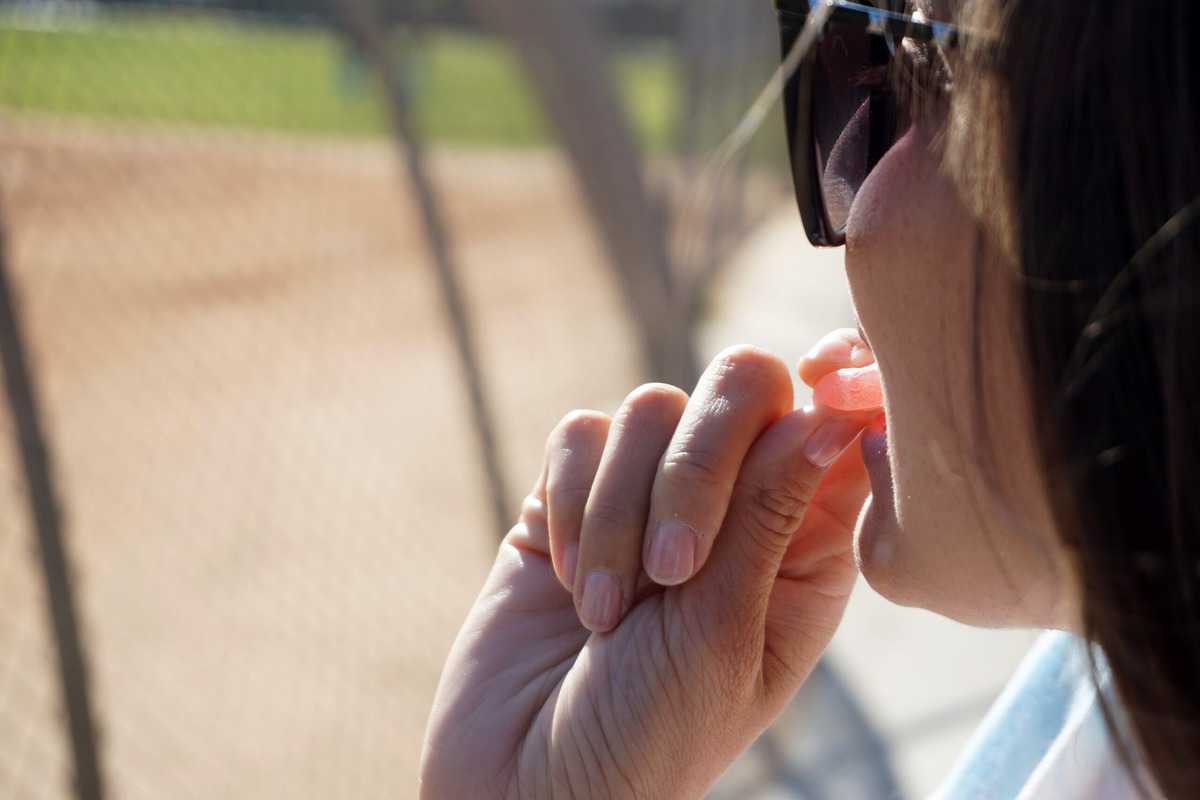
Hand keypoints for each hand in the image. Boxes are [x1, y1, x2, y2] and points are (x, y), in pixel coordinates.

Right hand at [421, 339, 879, 798]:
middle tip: (674, 568)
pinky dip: (571, 507)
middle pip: (741, 387)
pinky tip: (568, 585)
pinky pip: (578, 434)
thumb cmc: (652, 732)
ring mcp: (646, 493)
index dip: (831, 391)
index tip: (819, 388)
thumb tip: (835, 408)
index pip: (832, 425)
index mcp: (803, 545)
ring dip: (620, 514)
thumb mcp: (727, 632)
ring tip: (606, 614)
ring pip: (650, 408)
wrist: (529, 783)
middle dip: (700, 464)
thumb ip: (772, 512)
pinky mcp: (570, 495)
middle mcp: (732, 505)